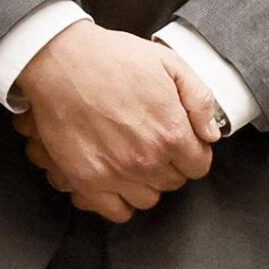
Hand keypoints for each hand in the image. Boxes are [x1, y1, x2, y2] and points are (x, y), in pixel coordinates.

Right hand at [14, 21, 219, 221]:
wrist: (58, 59)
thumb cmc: (110, 57)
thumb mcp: (167, 63)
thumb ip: (199, 99)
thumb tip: (211, 133)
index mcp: (171, 132)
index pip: (198, 165)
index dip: (190, 151)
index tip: (176, 140)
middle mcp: (147, 159)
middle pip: (173, 182)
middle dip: (167, 164)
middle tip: (148, 142)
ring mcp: (116, 172)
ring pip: (148, 198)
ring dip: (144, 182)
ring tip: (130, 159)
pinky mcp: (86, 179)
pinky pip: (117, 211)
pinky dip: (120, 200)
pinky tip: (116, 179)